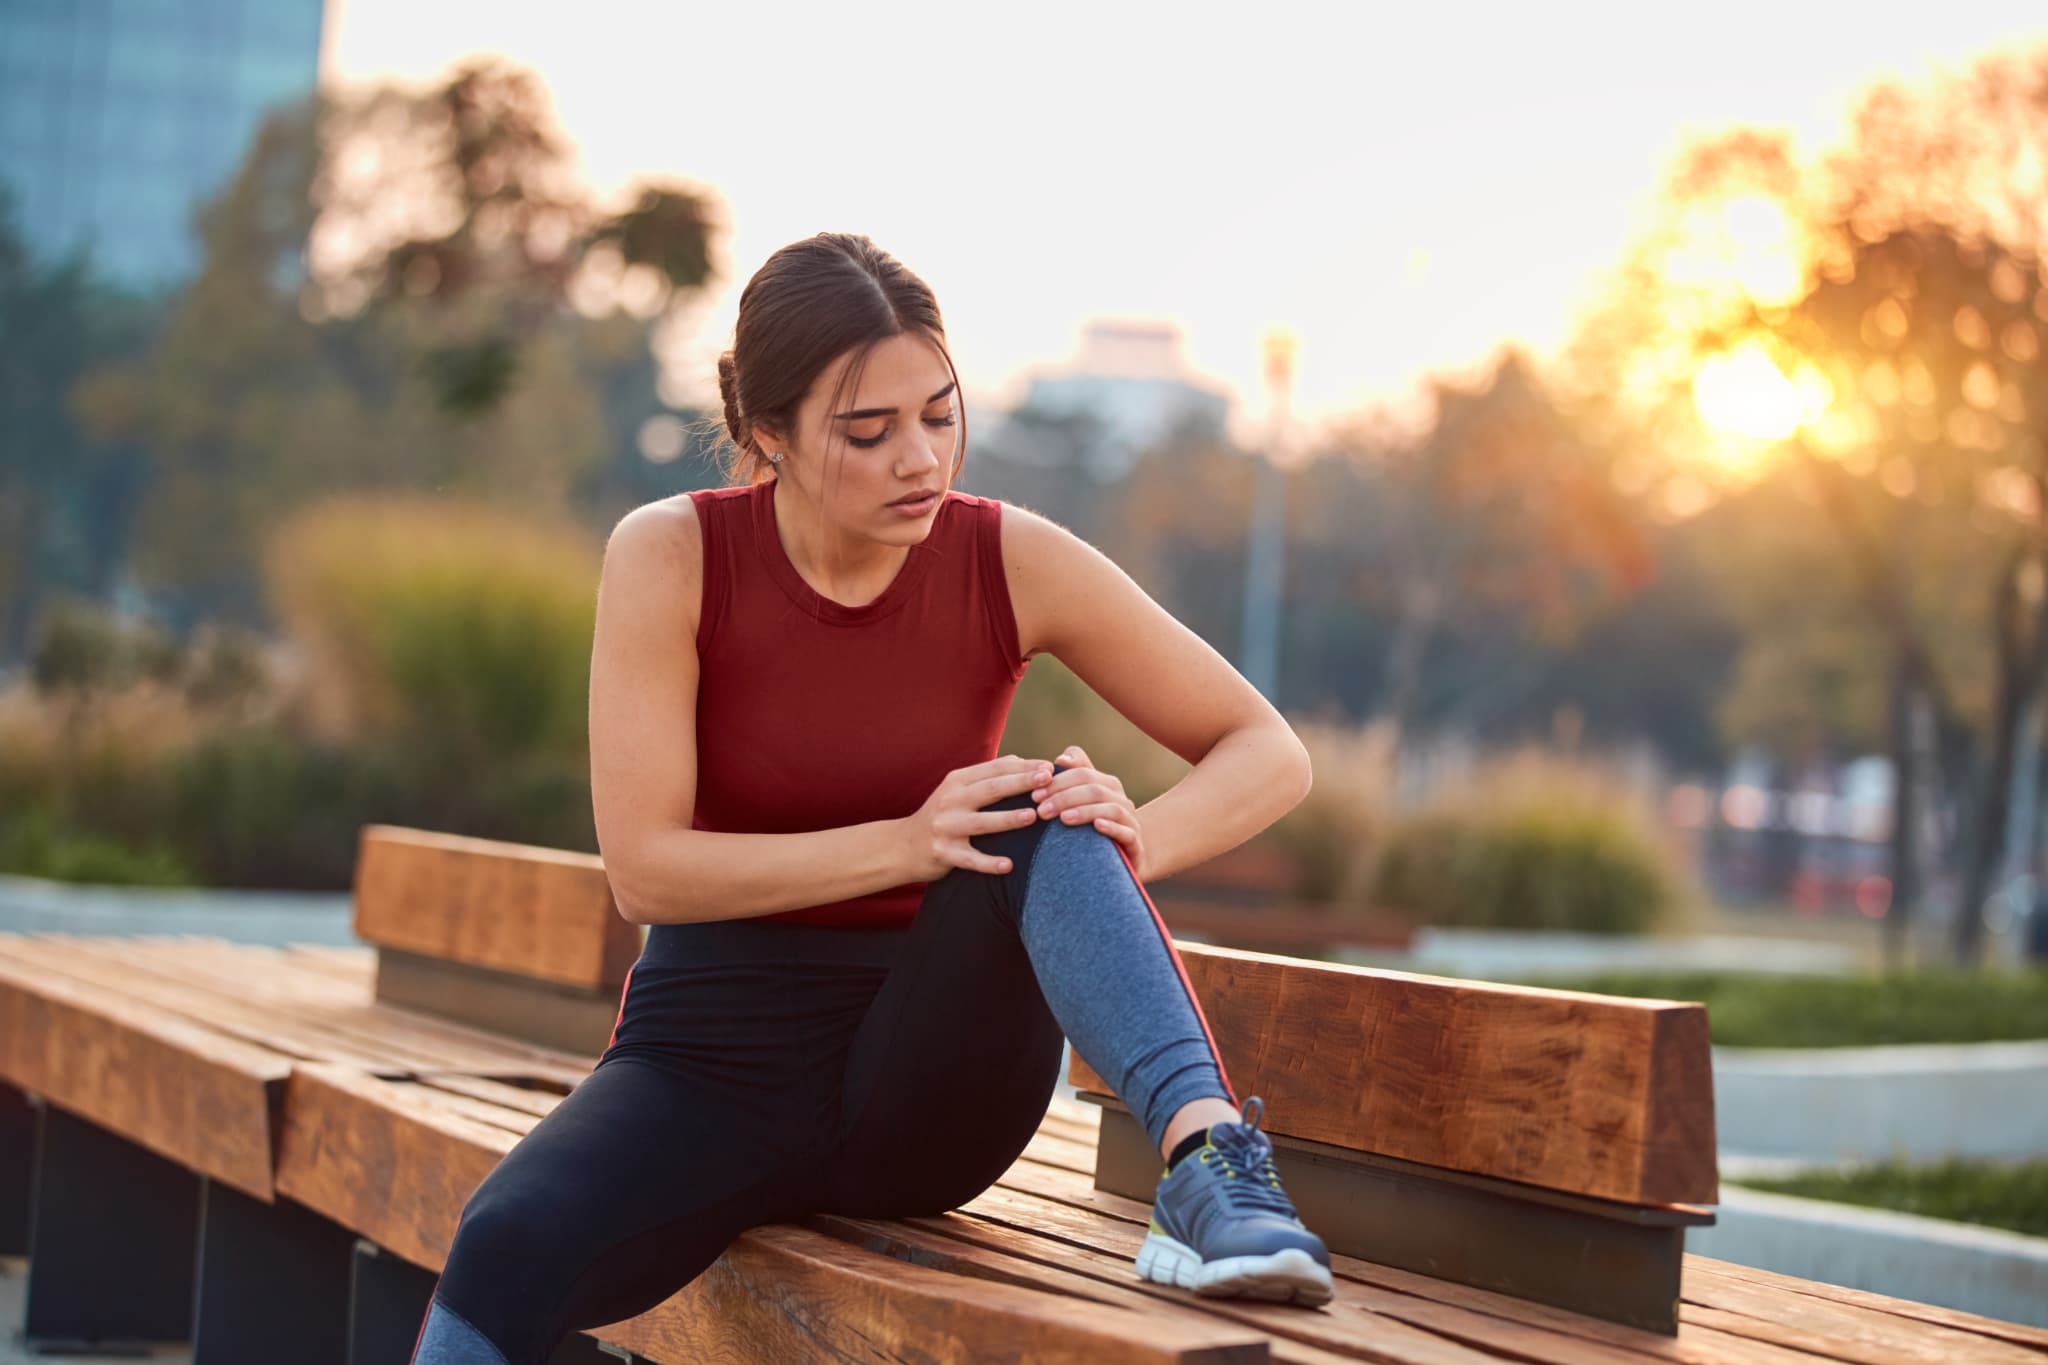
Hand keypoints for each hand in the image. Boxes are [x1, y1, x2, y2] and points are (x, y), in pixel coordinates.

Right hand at [899, 754, 1055, 880]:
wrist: (903, 846)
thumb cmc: (942, 815)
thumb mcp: (958, 790)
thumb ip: (986, 777)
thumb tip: (1019, 761)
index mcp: (957, 781)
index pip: (994, 769)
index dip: (1023, 767)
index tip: (1049, 767)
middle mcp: (950, 800)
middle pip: (990, 789)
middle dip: (1020, 783)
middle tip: (1048, 780)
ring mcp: (945, 827)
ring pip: (981, 822)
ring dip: (1008, 819)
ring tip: (1034, 816)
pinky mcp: (943, 853)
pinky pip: (970, 859)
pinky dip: (989, 863)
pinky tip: (1009, 865)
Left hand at [1035, 745, 1146, 875]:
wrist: (1119, 859)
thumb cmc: (1091, 828)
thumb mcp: (1079, 804)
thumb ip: (1071, 779)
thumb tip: (1061, 758)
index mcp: (1107, 784)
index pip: (1083, 772)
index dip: (1058, 781)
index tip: (1035, 795)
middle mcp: (1121, 799)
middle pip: (1094, 789)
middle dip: (1065, 797)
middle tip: (1041, 810)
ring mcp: (1130, 820)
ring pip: (1111, 809)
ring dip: (1085, 811)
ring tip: (1062, 819)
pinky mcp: (1135, 844)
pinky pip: (1127, 832)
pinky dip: (1112, 827)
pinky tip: (1096, 826)